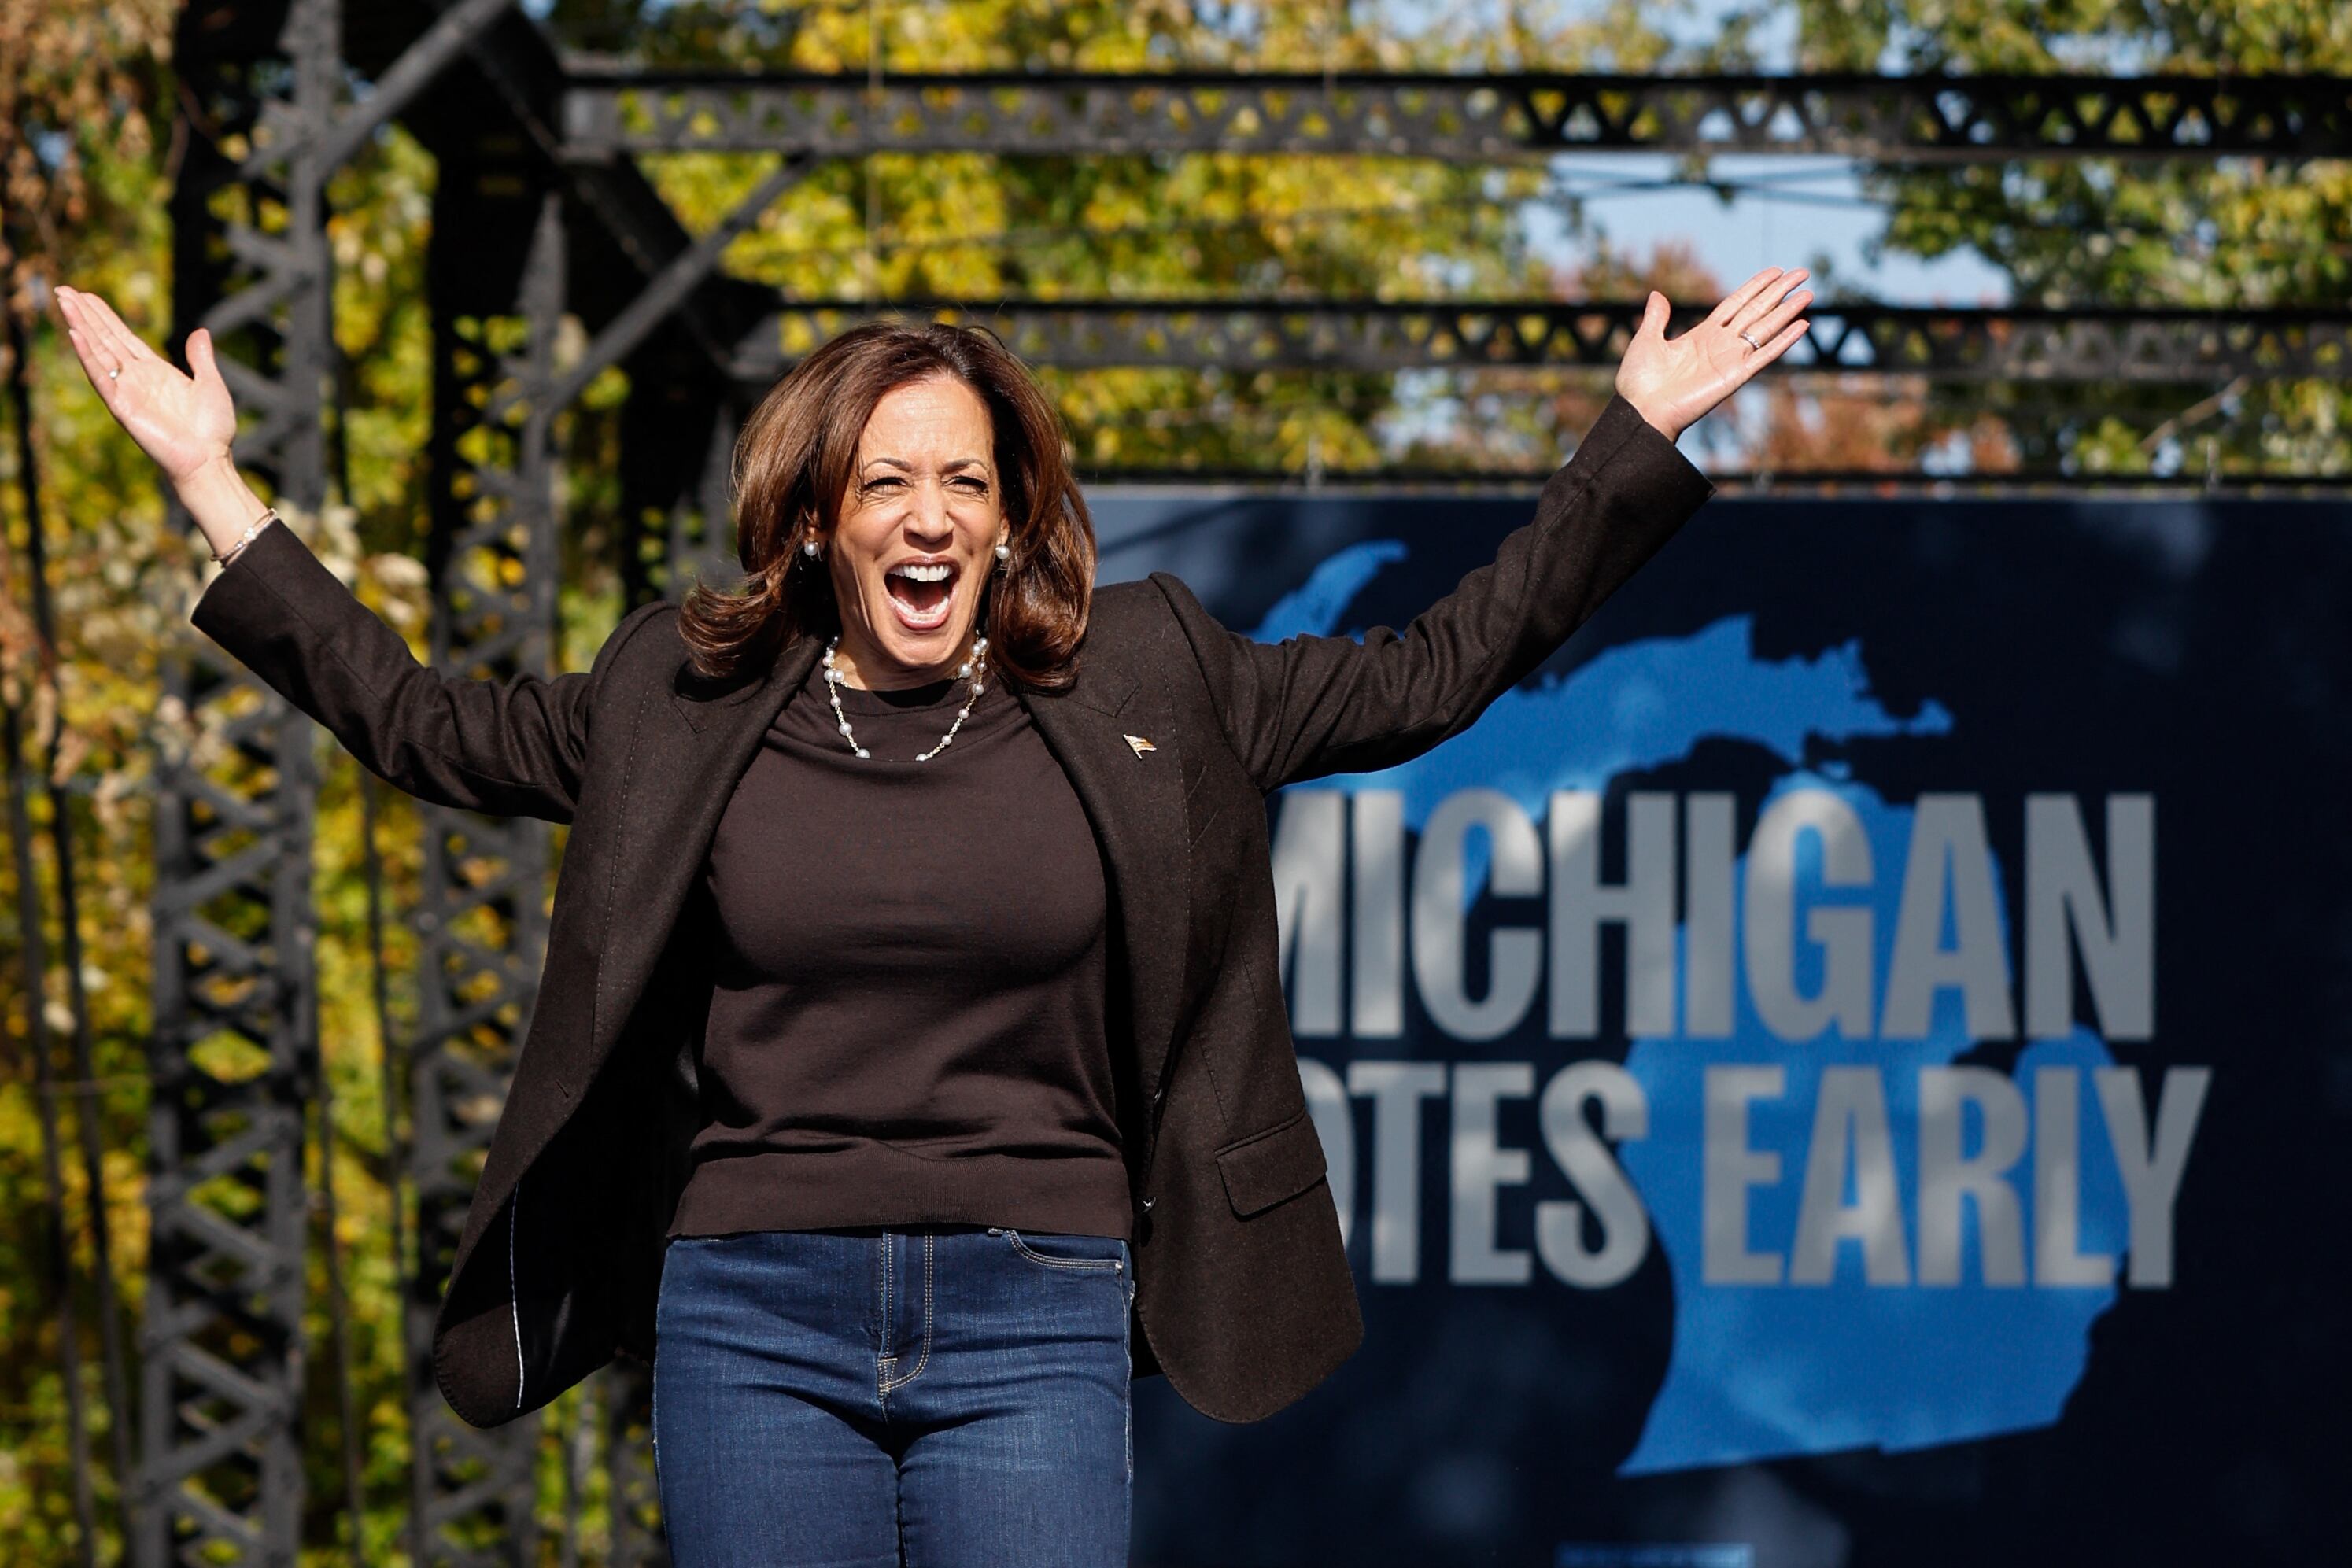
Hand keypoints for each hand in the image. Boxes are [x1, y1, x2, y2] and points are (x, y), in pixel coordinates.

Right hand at [53, 285, 236, 486]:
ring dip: (81, 326)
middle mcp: (136, 378)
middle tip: (62, 290)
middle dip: (84, 315)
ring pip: (98, 352)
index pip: (123, 337)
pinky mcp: (122, 407)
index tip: (87, 295)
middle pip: (104, 339)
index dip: (105, 316)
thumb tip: (201, 331)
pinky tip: (75, 335)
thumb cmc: (212, 429)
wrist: (210, 460)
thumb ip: (201, 358)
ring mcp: (127, 391)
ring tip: (64, 302)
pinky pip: (101, 377)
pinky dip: (88, 356)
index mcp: (155, 371)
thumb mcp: (210, 384)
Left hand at [1613, 267, 1811, 442]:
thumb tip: (1656, 294)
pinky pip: (1765, 355)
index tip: (1776, 271)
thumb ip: (1657, 318)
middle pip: (1757, 310)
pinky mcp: (1736, 376)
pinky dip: (1784, 341)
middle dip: (1780, 291)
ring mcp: (1730, 360)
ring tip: (1809, 294)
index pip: (1736, 304)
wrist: (1642, 411)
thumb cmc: (1640, 382)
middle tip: (1803, 272)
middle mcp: (1721, 344)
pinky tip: (1802, 325)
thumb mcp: (1646, 340)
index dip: (1756, 287)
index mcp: (1702, 335)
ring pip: (1766, 329)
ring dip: (1788, 311)